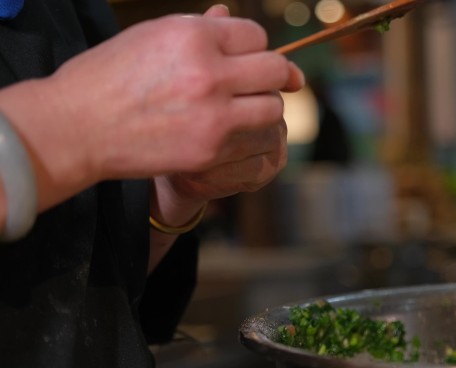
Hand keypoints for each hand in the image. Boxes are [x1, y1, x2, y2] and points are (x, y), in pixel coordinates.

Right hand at [48, 4, 302, 180]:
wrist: (76, 126)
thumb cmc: (110, 76)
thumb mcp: (153, 36)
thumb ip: (202, 31)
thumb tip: (239, 24)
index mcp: (193, 35)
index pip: (256, 35)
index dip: (253, 48)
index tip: (246, 61)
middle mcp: (209, 72)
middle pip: (275, 70)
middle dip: (274, 76)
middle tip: (263, 85)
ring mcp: (213, 114)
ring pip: (272, 109)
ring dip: (264, 109)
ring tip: (244, 111)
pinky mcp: (210, 150)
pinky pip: (256, 142)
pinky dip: (250, 139)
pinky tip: (231, 135)